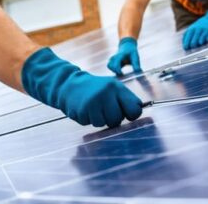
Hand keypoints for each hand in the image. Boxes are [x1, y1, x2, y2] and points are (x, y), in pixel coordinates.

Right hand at [22, 47, 142, 127]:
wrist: (69, 84)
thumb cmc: (95, 89)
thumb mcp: (112, 88)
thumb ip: (125, 99)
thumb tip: (138, 113)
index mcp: (117, 88)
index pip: (135, 109)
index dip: (131, 114)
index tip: (125, 112)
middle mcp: (107, 93)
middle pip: (118, 119)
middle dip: (111, 118)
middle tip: (103, 109)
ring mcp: (94, 102)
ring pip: (104, 124)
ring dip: (98, 119)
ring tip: (92, 107)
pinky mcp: (83, 110)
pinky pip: (90, 124)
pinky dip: (87, 119)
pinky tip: (84, 109)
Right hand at [107, 37, 141, 75]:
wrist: (127, 45)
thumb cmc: (131, 51)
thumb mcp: (135, 56)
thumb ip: (136, 64)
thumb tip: (137, 71)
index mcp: (120, 55)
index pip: (116, 63)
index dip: (118, 70)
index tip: (122, 74)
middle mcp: (114, 57)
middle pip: (110, 65)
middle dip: (115, 71)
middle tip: (122, 75)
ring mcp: (112, 58)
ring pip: (109, 66)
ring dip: (114, 70)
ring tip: (121, 73)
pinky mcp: (112, 61)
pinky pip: (110, 66)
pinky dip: (113, 70)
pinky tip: (119, 72)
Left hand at [182, 10, 207, 49]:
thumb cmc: (199, 27)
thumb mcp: (191, 29)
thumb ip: (186, 36)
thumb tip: (183, 45)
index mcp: (192, 29)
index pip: (188, 37)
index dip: (187, 43)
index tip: (186, 48)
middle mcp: (199, 29)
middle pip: (195, 37)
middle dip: (193, 43)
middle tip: (192, 47)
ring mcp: (206, 29)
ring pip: (202, 36)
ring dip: (201, 40)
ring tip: (199, 44)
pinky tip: (207, 40)